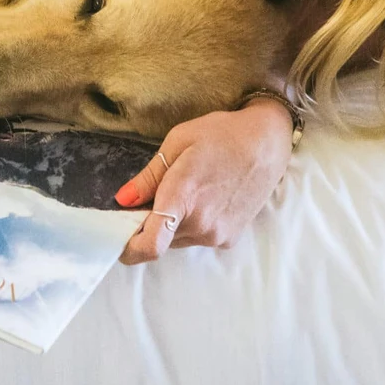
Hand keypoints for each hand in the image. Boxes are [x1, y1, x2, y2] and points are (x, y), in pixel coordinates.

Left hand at [116, 98, 293, 263]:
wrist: (267, 143)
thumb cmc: (221, 135)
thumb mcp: (178, 142)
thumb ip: (148, 177)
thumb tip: (122, 200)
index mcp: (183, 197)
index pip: (150, 245)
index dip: (128, 250)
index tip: (117, 241)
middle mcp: (201, 223)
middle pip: (160, 240)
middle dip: (149, 225)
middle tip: (155, 195)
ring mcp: (217, 234)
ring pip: (177, 240)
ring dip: (171, 225)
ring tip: (187, 190)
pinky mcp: (229, 239)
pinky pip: (197, 238)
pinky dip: (191, 224)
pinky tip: (205, 197)